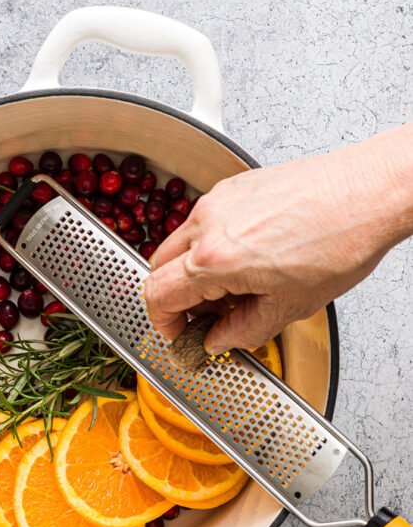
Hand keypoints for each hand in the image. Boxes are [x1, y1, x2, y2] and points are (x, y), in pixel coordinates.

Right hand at [144, 123, 412, 352]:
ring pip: (182, 243)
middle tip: (207, 316)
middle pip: (160, 267)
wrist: (369, 192)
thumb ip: (242, 331)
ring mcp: (219, 200)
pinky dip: (212, 245)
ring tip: (235, 287)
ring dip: (194, 270)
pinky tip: (249, 258)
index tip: (177, 332)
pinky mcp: (235, 186)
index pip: (158, 295)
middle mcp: (208, 224)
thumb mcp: (289, 307)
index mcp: (214, 260)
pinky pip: (205, 221)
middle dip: (176, 297)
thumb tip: (219, 340)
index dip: (163, 322)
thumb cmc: (340, 240)